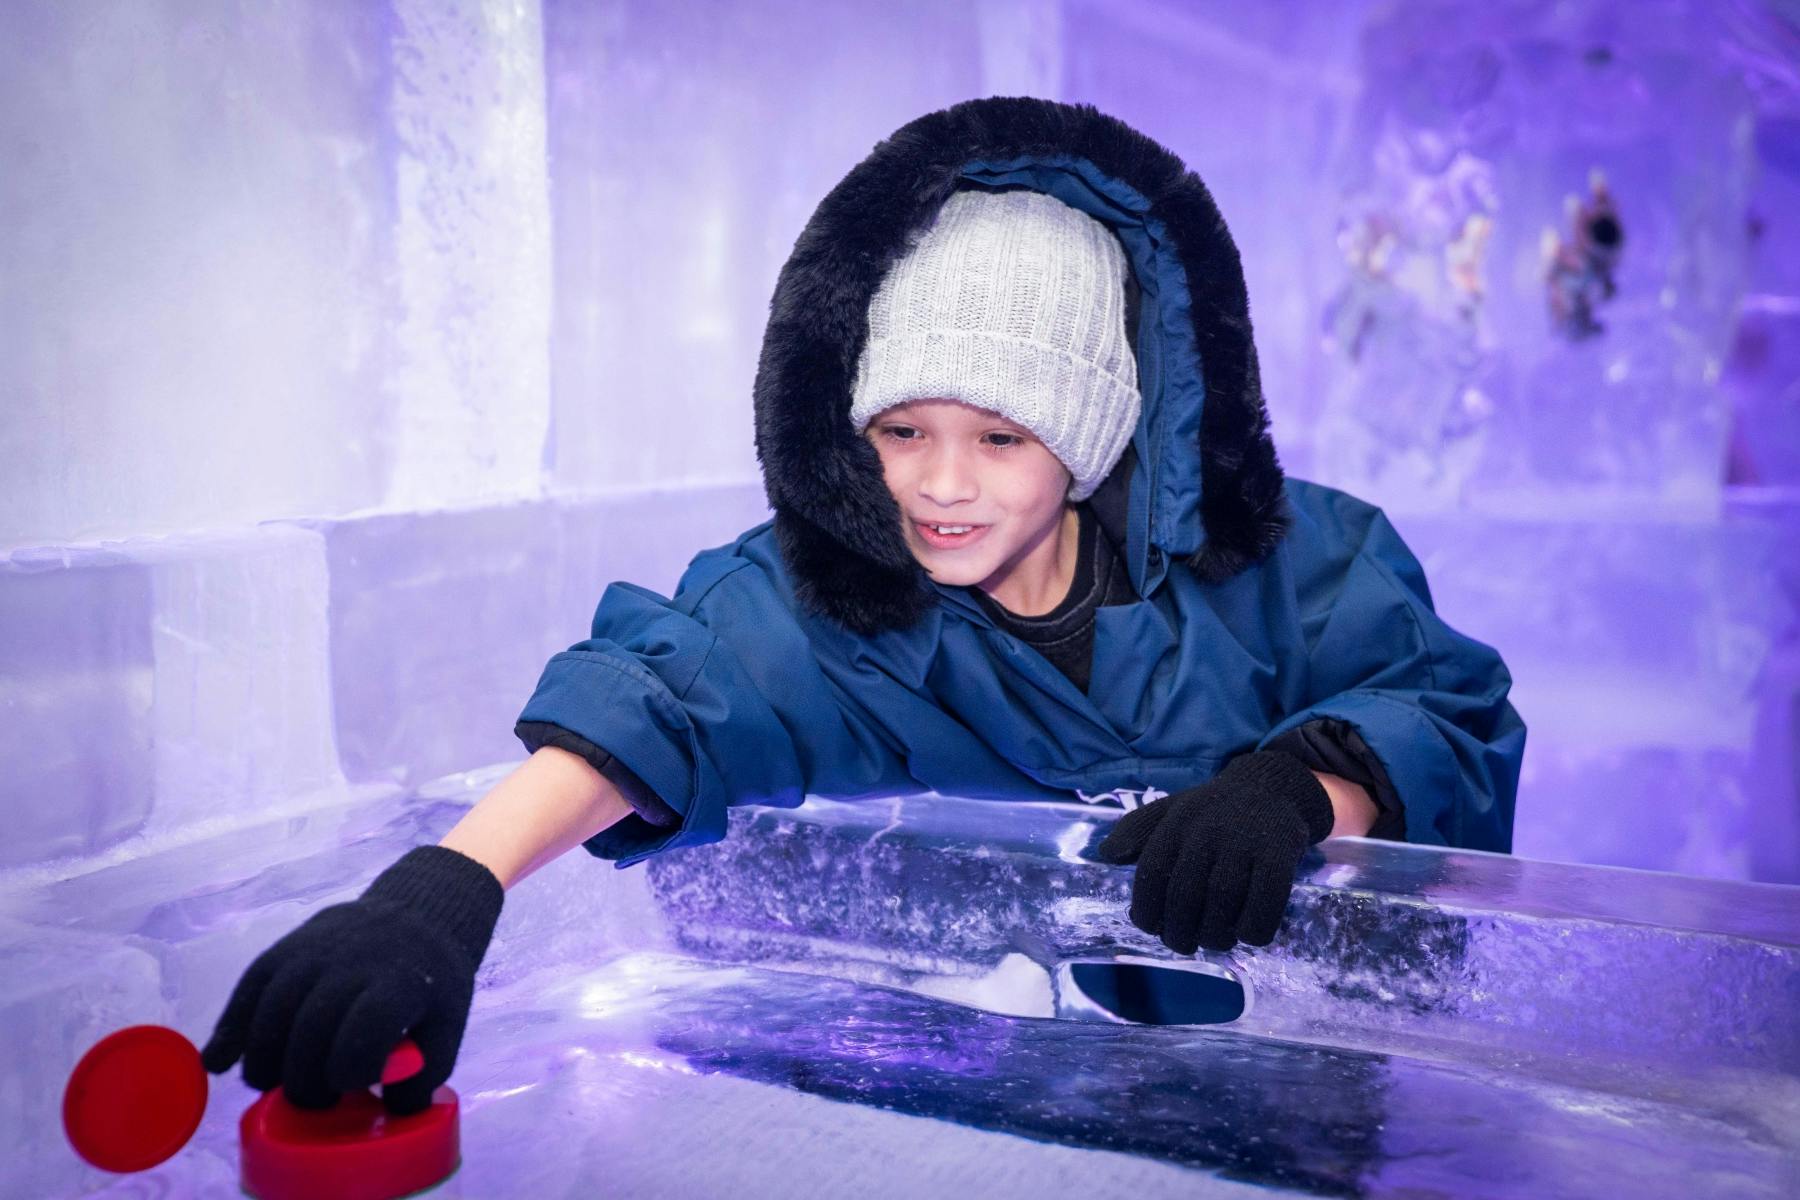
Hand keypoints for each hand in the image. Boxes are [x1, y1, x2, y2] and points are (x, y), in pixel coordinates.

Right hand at [200, 846, 502, 1114]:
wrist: (415, 916)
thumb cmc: (430, 985)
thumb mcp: (446, 1028)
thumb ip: (422, 1075)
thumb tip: (389, 1113)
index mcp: (400, 983)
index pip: (364, 1033)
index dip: (351, 1072)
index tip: (353, 1085)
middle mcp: (351, 963)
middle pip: (310, 1031)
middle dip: (304, 1080)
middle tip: (313, 1101)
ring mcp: (313, 952)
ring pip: (271, 1013)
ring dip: (263, 1063)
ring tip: (272, 1086)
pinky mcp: (283, 948)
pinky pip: (248, 990)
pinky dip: (229, 1029)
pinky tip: (218, 1061)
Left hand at [1092, 751, 1332, 954]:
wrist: (1271, 788)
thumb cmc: (1211, 811)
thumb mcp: (1170, 810)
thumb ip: (1135, 831)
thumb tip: (1105, 853)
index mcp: (1177, 823)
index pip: (1151, 873)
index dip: (1146, 909)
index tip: (1149, 927)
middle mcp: (1207, 831)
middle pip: (1186, 895)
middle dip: (1179, 933)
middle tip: (1183, 943)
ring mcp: (1245, 842)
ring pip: (1224, 902)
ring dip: (1216, 935)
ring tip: (1215, 940)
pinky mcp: (1279, 854)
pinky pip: (1265, 903)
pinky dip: (1253, 929)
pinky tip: (1247, 933)